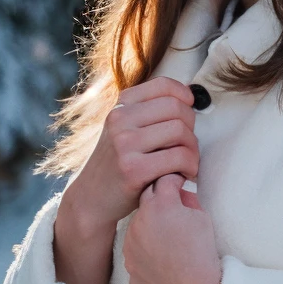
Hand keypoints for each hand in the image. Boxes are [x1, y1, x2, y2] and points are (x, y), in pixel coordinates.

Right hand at [63, 77, 199, 232]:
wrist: (90, 198)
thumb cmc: (117, 163)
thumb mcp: (123, 130)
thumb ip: (148, 112)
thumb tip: (189, 95)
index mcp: (120, 107)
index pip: (163, 86)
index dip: (184, 95)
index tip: (190, 108)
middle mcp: (120, 120)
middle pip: (177, 109)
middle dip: (192, 127)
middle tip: (188, 146)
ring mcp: (125, 144)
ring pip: (180, 132)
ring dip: (193, 150)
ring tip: (187, 162)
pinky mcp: (134, 169)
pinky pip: (178, 158)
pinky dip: (190, 167)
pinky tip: (184, 175)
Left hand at [123, 173, 221, 283]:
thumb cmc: (203, 253)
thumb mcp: (203, 218)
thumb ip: (188, 201)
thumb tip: (180, 196)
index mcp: (158, 205)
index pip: (163, 181)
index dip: (174, 181)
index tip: (180, 186)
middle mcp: (138, 223)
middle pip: (146, 203)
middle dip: (160, 204)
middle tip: (176, 213)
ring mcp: (130, 249)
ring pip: (138, 231)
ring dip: (151, 231)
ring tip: (171, 245)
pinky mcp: (130, 270)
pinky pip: (137, 257)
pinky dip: (148, 257)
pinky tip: (165, 264)